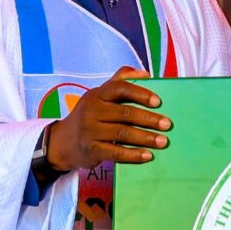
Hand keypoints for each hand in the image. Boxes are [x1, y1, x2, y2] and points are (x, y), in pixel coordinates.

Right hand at [44, 67, 170, 171]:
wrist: (63, 142)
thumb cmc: (90, 115)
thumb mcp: (99, 95)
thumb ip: (120, 81)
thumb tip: (146, 74)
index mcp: (97, 94)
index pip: (120, 88)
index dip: (140, 93)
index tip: (158, 101)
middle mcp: (92, 111)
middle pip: (125, 113)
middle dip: (149, 119)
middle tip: (167, 124)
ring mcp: (90, 131)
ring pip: (123, 134)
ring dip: (146, 138)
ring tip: (163, 141)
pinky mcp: (91, 150)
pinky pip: (116, 153)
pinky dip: (133, 155)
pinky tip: (148, 155)